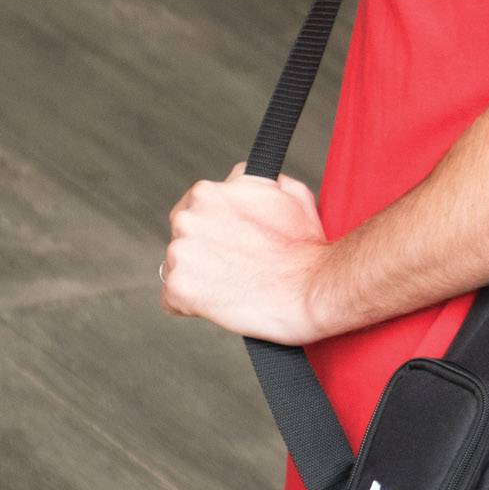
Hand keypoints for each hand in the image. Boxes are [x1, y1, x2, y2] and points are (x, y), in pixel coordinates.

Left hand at [160, 161, 331, 341]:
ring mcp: (180, 253)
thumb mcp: (285, 191)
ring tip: (235, 286)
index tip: (233, 244)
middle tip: (237, 267)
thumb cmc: (306, 245)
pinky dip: (193, 306)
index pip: (193, 212)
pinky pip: (172, 301)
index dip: (215, 231)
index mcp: (206, 192)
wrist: (316, 287)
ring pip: (177, 269)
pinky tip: (221, 303)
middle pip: (183, 239)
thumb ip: (251, 183)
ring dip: (200, 279)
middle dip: (204, 253)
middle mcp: (187, 218)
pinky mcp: (180, 288)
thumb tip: (241, 183)